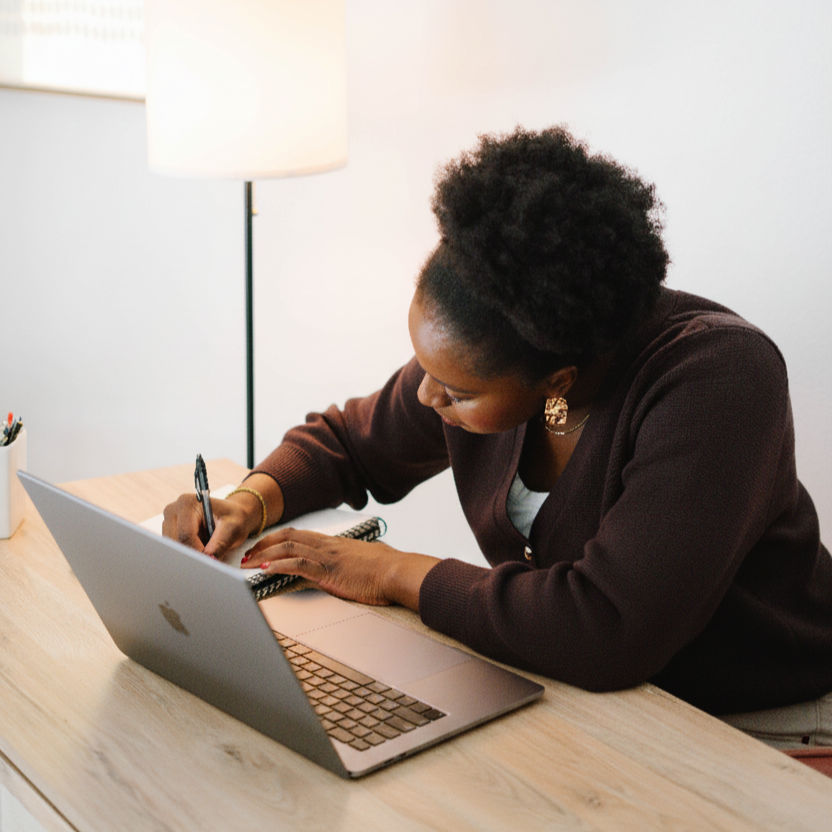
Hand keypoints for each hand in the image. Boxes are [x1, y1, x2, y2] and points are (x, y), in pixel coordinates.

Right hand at [162, 492, 255, 557]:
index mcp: (187, 503)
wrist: (233, 516)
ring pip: (173, 549)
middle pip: (176, 543)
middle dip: (192, 555)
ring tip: (207, 547)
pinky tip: (200, 547)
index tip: (209, 561)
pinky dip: (187, 553)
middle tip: (209, 559)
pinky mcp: (169, 532)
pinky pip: (174, 550)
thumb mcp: (233, 528)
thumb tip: (207, 558)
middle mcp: (173, 510)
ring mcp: (168, 521)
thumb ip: (220, 543)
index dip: (197, 552)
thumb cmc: (234, 518)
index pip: (185, 535)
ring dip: (189, 554)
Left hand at [241, 529, 439, 611]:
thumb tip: (355, 565)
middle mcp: (328, 546)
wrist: (399, 572)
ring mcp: (328, 557)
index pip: (300, 535)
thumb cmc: (388, 569)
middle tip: (247, 553)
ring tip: (248, 562)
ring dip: (264, 554)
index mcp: (335, 544)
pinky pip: (298, 565)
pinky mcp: (329, 572)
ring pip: (289, 548)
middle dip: (264, 544)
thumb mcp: (368, 559)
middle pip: (289, 537)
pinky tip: (265, 570)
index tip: (263, 546)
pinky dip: (279, 566)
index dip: (278, 539)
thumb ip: (356, 560)